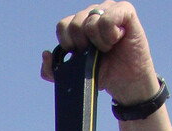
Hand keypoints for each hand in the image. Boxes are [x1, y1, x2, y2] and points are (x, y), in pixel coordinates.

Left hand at [40, 1, 160, 104]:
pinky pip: (108, 18)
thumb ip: (53, 70)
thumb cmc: (101, 73)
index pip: (63, 25)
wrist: (125, 81)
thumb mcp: (72, 75)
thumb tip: (46, 54)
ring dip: (98, 42)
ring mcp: (109, 9)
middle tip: (95, 52)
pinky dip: (110, 35)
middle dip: (83, 44)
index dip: (68, 42)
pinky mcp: (125, 10)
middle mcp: (92, 13)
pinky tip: (117, 39)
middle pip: (75, 23)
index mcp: (79, 25)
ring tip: (108, 47)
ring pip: (91, 22)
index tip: (79, 54)